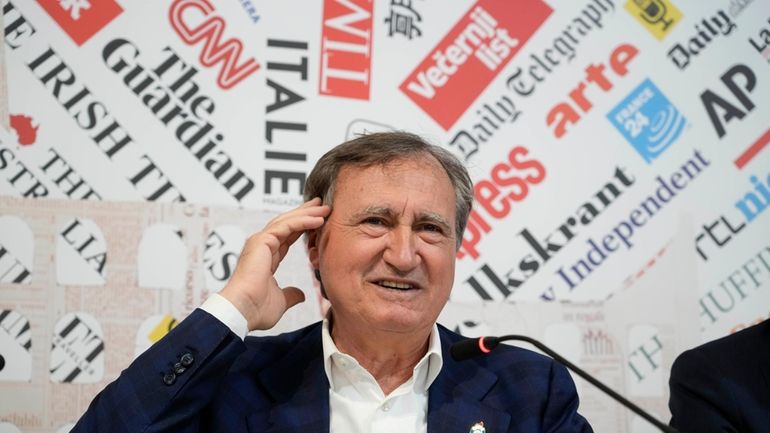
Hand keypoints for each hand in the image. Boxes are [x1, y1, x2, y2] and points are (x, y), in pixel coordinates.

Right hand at [220, 198, 329, 330]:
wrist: (243, 311)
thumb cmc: (256, 309)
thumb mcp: (281, 301)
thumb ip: (291, 294)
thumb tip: (301, 294)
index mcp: (266, 257)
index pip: (288, 235)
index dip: (303, 226)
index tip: (318, 219)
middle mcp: (262, 246)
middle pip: (287, 223)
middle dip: (306, 213)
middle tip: (323, 205)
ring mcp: (260, 242)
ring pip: (287, 221)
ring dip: (308, 213)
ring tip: (325, 208)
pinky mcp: (262, 241)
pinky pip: (287, 226)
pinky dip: (303, 221)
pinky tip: (318, 219)